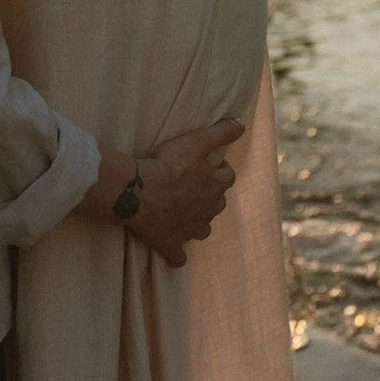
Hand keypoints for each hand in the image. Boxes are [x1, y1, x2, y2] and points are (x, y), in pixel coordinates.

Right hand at [81, 118, 243, 267]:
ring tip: (185, 213)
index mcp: (215, 186)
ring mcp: (190, 230)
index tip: (210, 164)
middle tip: (194, 186)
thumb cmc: (167, 166)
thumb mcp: (196, 141)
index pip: (228, 176)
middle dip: (211, 196)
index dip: (221, 169)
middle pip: (217, 204)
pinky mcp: (171, 244)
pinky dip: (178, 254)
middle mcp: (207, 211)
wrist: (138, 193)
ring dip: (198, 222)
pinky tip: (174, 251)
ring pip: (202, 229)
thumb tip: (241, 124)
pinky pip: (178, 256)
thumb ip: (220, 133)